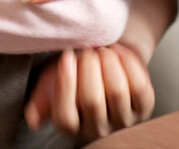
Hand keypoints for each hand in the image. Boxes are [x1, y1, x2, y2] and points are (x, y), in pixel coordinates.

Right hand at [24, 44, 154, 138]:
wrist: (102, 56)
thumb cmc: (75, 70)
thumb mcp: (51, 82)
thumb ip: (41, 99)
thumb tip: (33, 119)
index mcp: (72, 125)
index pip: (65, 117)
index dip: (65, 86)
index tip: (67, 57)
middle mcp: (98, 129)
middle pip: (92, 102)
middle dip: (88, 68)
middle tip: (86, 50)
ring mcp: (124, 121)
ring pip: (117, 92)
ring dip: (108, 63)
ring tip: (102, 49)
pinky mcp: (144, 108)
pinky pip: (139, 86)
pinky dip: (127, 63)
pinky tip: (117, 52)